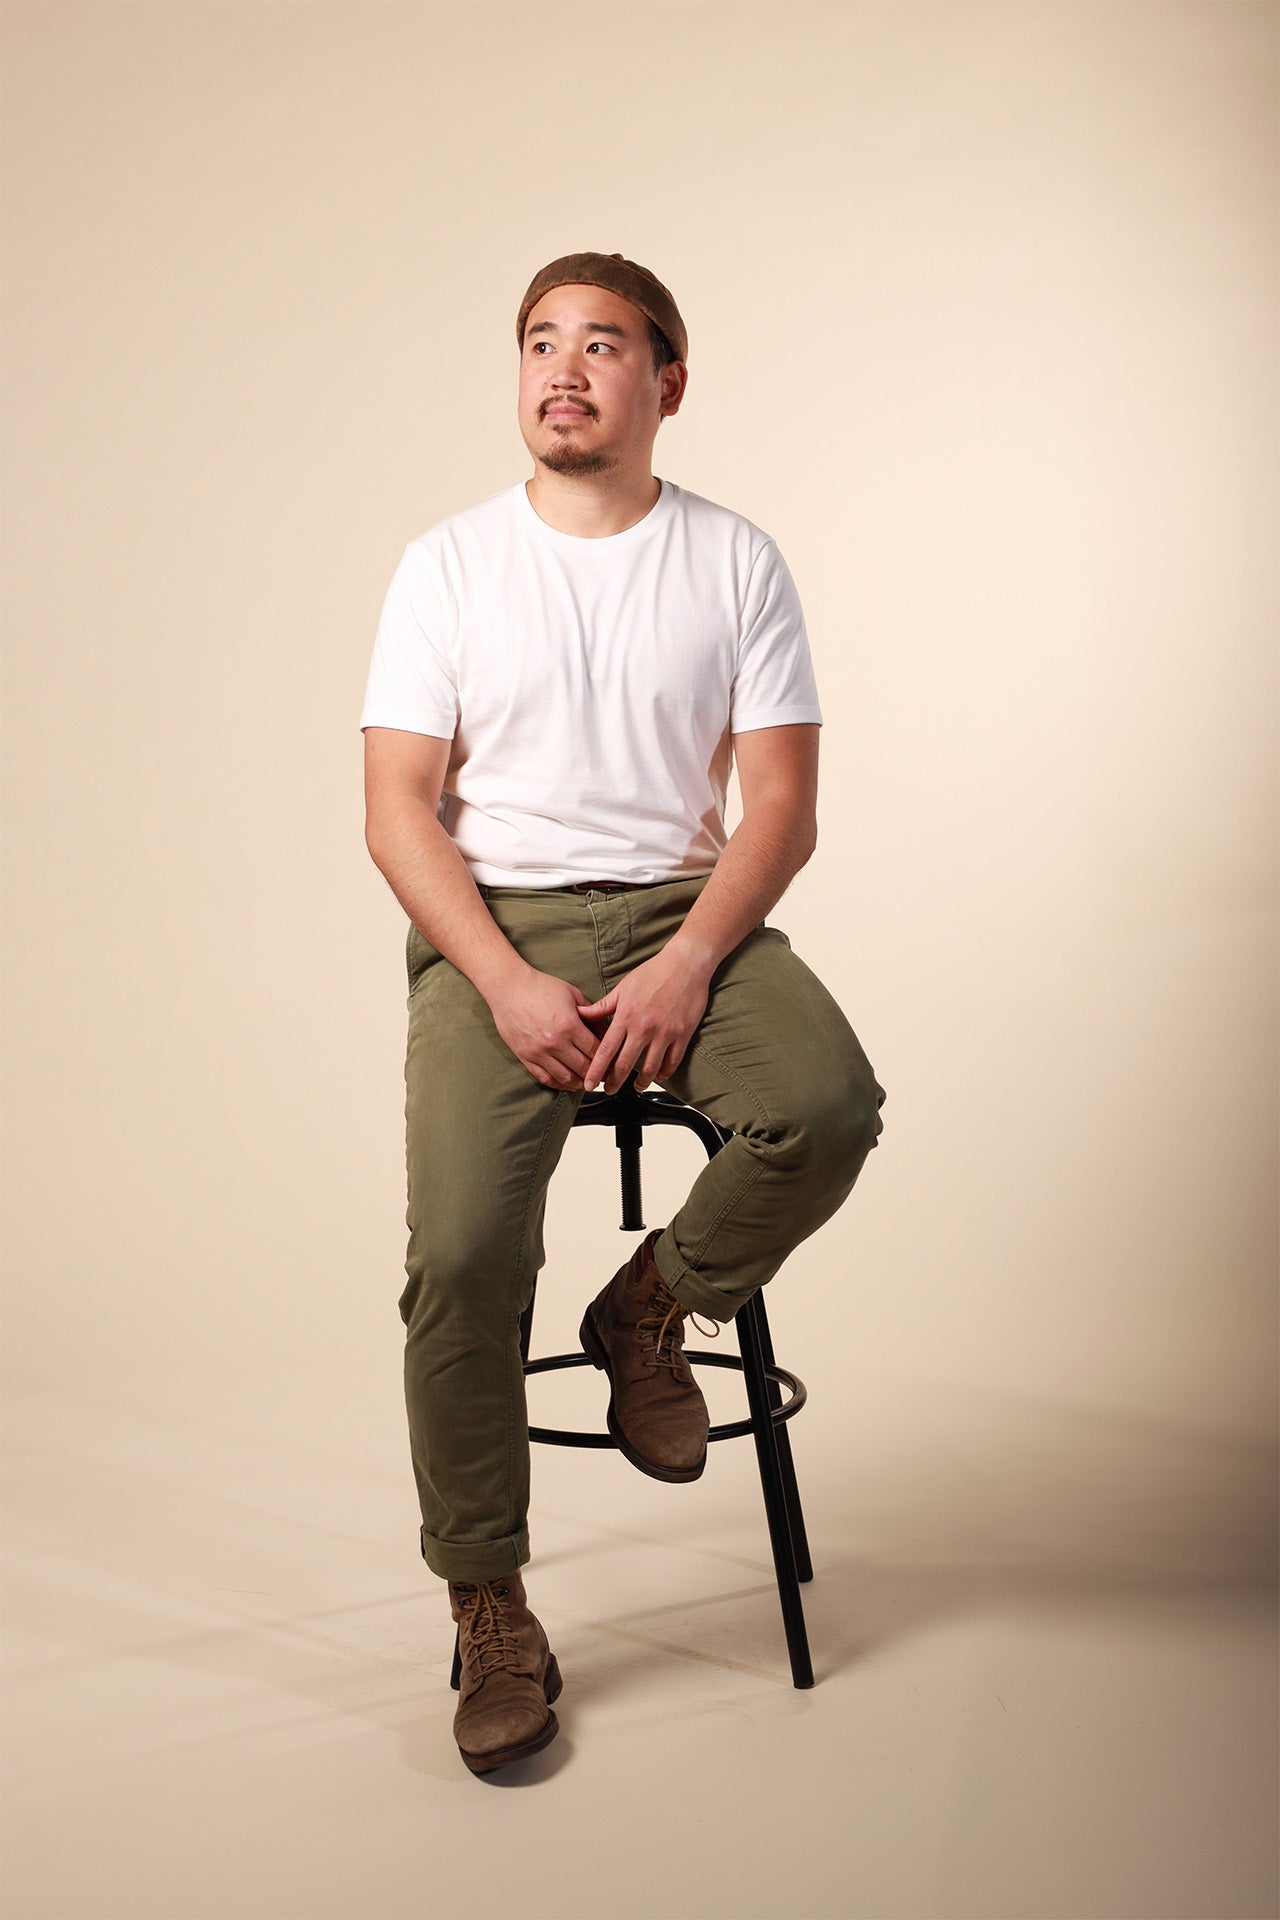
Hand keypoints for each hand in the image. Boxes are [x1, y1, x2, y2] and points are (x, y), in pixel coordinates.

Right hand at [487, 966, 603, 1089]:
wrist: (509, 987)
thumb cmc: (541, 987)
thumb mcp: (573, 994)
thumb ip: (592, 1014)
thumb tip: (608, 1032)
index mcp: (569, 1025)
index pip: (596, 1050)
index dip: (608, 1058)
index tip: (614, 1061)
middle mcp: (554, 1042)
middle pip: (584, 1067)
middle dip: (598, 1073)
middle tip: (605, 1074)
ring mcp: (538, 1052)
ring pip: (566, 1078)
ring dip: (580, 1083)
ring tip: (588, 1081)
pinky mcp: (525, 1057)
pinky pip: (545, 1078)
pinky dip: (560, 1085)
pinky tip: (568, 1083)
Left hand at [576, 947, 712, 1093]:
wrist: (685, 964)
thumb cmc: (653, 972)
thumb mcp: (623, 987)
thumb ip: (602, 1006)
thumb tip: (581, 1014)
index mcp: (626, 1016)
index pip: (605, 1050)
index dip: (596, 1070)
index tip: (589, 1084)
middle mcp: (644, 1027)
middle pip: (625, 1065)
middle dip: (614, 1082)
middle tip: (609, 1089)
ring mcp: (664, 1033)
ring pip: (650, 1069)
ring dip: (641, 1082)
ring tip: (635, 1087)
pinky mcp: (682, 1034)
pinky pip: (672, 1062)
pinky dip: (664, 1073)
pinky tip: (658, 1076)